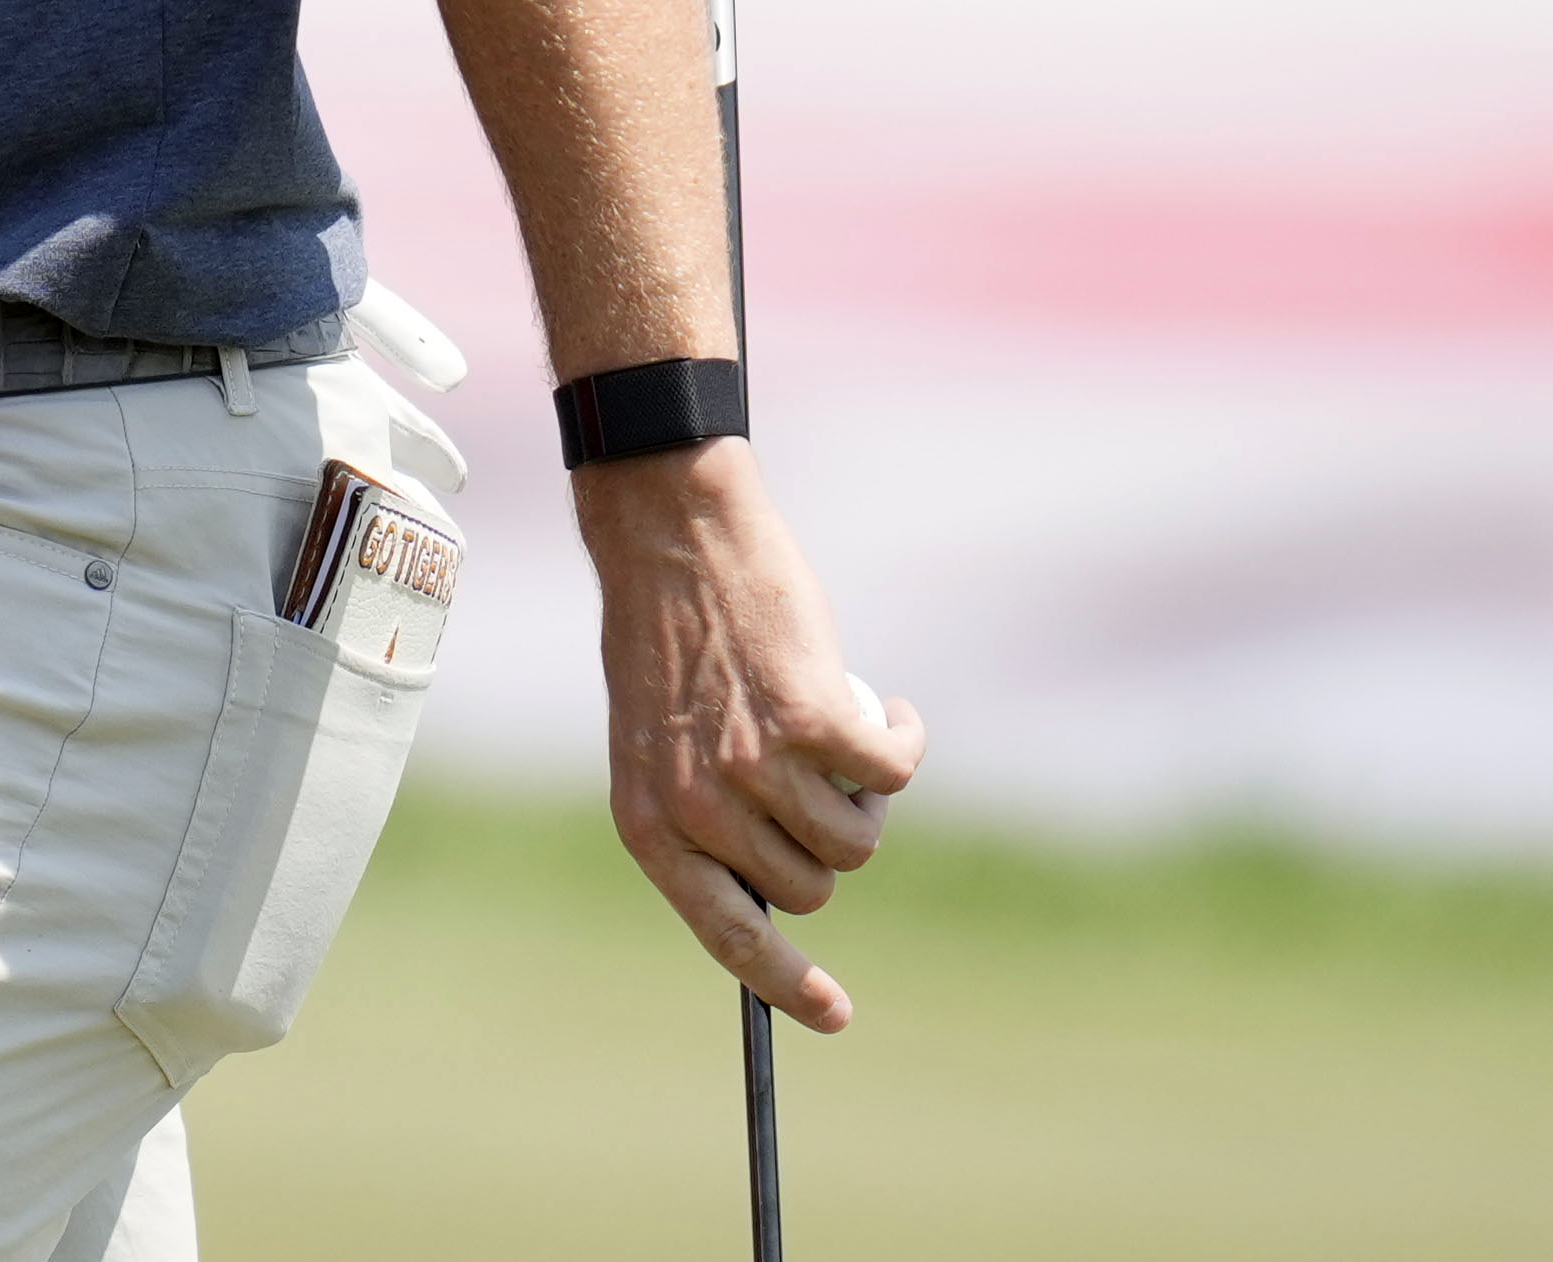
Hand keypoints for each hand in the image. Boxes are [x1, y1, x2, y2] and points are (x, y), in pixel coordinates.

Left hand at [579, 438, 926, 1030]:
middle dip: (830, 841)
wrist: (672, 537)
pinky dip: (902, 740)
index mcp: (650, 825)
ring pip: (856, 836)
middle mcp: (699, 808)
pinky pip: (891, 771)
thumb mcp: (660, 744)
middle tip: (819, 773)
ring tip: (843, 731)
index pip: (727, 937)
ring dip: (869, 794)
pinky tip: (890, 709)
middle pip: (811, 884)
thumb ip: (709, 815)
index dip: (787, 984)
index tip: (837, 1014)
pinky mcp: (814, 723)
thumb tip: (784, 884)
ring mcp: (756, 769)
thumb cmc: (670, 639)